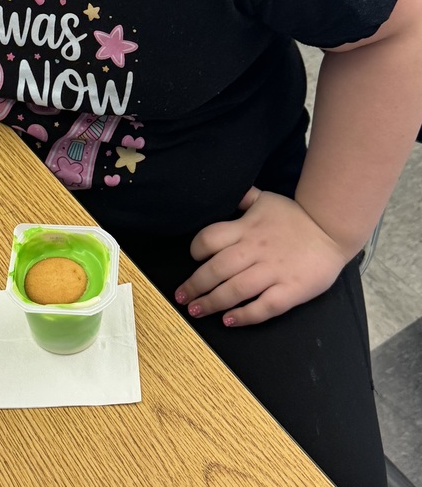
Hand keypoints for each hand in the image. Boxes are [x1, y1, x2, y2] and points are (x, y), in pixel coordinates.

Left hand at [174, 188, 352, 325]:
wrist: (332, 230)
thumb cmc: (295, 216)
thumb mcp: (265, 200)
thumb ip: (244, 199)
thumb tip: (225, 191)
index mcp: (246, 228)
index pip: (210, 239)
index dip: (196, 249)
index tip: (191, 259)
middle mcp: (255, 250)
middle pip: (216, 269)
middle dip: (194, 285)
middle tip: (181, 297)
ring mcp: (273, 272)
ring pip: (235, 290)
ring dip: (212, 302)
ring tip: (196, 311)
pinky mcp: (290, 291)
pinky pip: (263, 307)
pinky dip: (244, 315)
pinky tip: (229, 321)